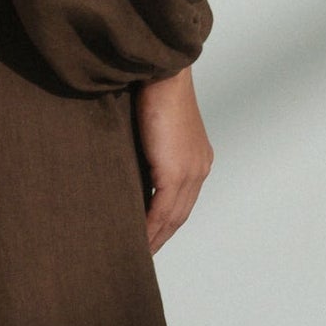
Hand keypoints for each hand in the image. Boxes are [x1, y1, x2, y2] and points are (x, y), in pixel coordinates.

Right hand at [133, 66, 212, 254]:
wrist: (160, 70)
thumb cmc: (151, 88)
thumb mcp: (149, 126)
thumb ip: (145, 150)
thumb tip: (126, 165)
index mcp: (196, 158)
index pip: (182, 200)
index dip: (166, 223)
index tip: (150, 238)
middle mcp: (199, 168)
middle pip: (180, 215)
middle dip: (161, 237)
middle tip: (142, 255)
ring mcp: (191, 171)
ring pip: (173, 217)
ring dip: (155, 238)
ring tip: (136, 254)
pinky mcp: (177, 171)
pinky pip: (163, 211)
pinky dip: (149, 229)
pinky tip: (137, 241)